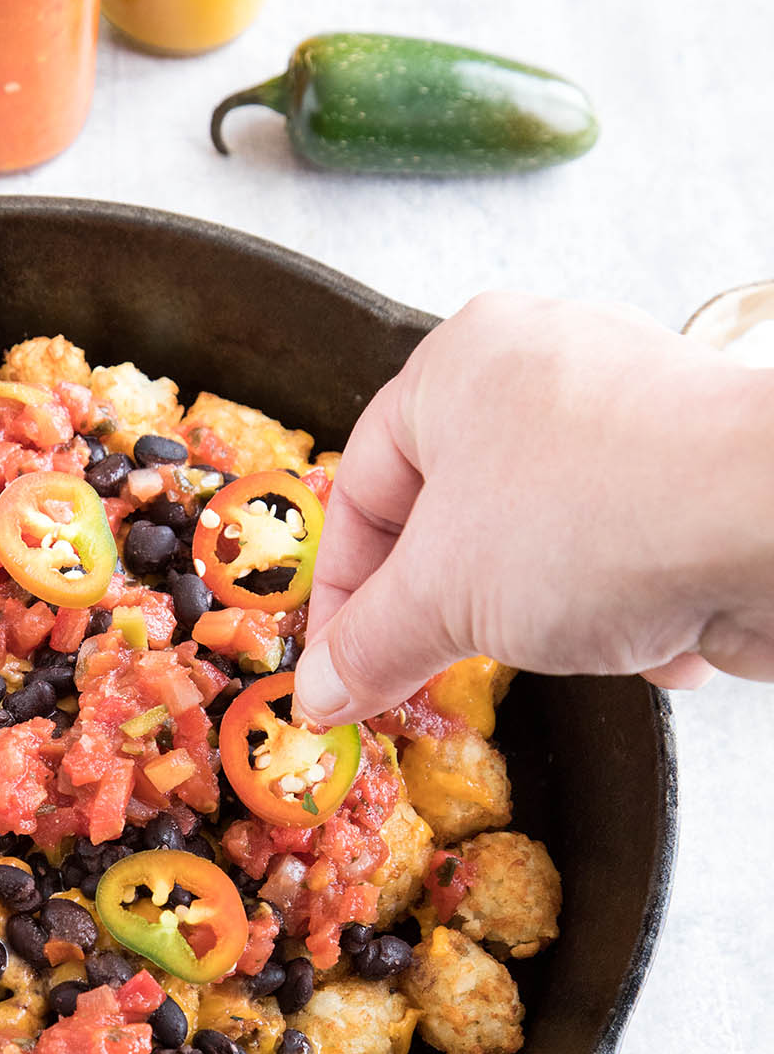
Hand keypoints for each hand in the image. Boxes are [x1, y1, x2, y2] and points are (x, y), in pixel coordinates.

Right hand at [295, 292, 773, 723]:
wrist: (773, 524)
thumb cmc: (600, 515)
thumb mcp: (443, 598)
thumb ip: (369, 647)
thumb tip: (323, 689)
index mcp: (461, 363)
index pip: (359, 482)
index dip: (339, 587)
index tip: (335, 662)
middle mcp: (542, 374)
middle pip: (449, 515)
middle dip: (447, 607)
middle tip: (421, 669)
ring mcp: (624, 422)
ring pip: (537, 545)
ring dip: (542, 616)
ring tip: (560, 639)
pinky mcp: (689, 478)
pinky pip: (617, 557)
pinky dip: (620, 611)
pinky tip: (642, 631)